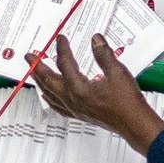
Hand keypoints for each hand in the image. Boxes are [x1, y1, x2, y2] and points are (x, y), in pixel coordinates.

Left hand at [34, 33, 163, 149]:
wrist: (133, 123)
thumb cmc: (126, 102)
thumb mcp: (117, 72)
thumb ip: (104, 54)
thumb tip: (96, 40)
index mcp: (79, 88)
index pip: (65, 64)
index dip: (61, 49)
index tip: (60, 39)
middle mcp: (72, 99)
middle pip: (48, 81)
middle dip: (37, 67)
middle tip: (29, 57)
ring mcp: (74, 108)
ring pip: (49, 94)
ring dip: (40, 82)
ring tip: (35, 74)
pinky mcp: (79, 114)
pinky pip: (57, 105)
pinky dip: (49, 98)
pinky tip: (49, 96)